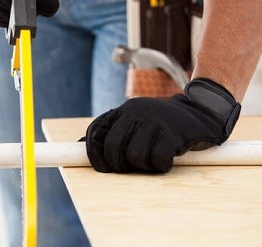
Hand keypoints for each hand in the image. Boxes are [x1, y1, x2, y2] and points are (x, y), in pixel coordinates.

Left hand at [85, 78, 240, 172]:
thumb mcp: (135, 121)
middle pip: (113, 146)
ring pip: (134, 155)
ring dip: (142, 166)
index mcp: (123, 110)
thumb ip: (112, 131)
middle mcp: (135, 111)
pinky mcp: (172, 132)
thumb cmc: (160, 123)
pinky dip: (160, 166)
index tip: (102, 168)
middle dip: (118, 165)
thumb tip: (79, 146)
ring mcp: (154, 121)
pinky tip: (166, 159)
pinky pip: (157, 160)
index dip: (93, 153)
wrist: (198, 112)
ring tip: (152, 160)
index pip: (96, 130)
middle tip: (130, 167)